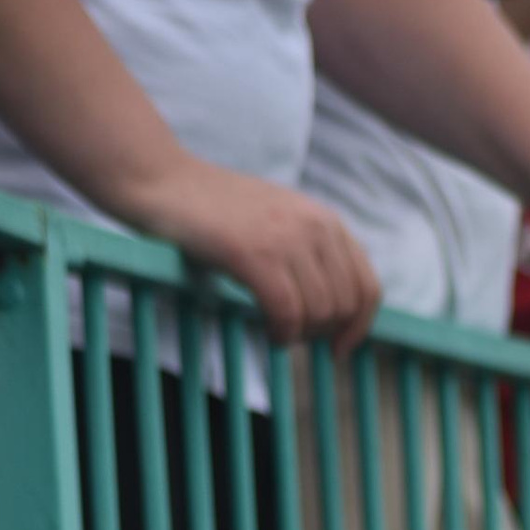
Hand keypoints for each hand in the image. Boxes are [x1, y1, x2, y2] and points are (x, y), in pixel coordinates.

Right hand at [137, 154, 378, 344]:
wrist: (162, 181)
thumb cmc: (216, 213)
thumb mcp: (278, 223)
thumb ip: (310, 256)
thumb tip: (335, 314)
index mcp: (324, 220)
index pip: (368, 287)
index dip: (358, 327)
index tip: (338, 348)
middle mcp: (313, 225)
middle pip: (345, 307)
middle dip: (323, 333)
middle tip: (293, 335)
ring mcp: (286, 237)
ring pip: (319, 313)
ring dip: (299, 335)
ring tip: (276, 330)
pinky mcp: (255, 253)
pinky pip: (289, 313)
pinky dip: (282, 334)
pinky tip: (268, 333)